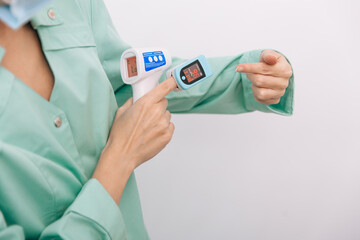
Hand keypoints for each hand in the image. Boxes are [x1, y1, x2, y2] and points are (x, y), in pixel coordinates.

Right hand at [92, 77, 176, 203]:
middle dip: (157, 105)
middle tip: (147, 115)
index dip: (172, 82)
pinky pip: (169, 126)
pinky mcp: (167, 135)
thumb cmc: (120, 135)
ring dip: (160, 118)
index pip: (163, 88)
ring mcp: (163, 124)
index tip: (176, 79)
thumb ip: (133, 101)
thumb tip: (139, 97)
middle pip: (164, 102)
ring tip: (147, 128)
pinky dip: (163, 128)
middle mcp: (157, 112)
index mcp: (145, 103)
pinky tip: (152, 134)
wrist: (122, 154)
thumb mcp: (122, 112)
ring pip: (167, 115)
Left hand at [236, 50, 291, 104]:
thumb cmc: (270, 62)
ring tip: (255, 80)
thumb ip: (268, 55)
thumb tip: (271, 58)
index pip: (264, 69)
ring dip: (254, 85)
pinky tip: (258, 87)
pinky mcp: (275, 100)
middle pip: (259, 81)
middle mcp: (284, 82)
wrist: (275, 72)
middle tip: (250, 73)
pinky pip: (260, 99)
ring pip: (260, 92)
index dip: (249, 68)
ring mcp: (280, 92)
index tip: (238, 68)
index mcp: (285, 69)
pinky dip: (255, 93)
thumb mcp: (268, 54)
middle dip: (251, 76)